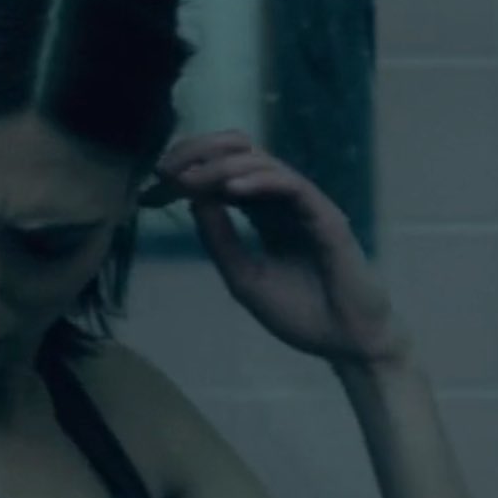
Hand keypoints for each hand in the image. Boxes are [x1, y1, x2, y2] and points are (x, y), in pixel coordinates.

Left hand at [139, 130, 412, 367]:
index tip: (151, 189)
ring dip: (220, 167)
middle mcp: (284, 202)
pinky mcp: (327, 217)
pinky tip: (230, 189)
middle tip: (163, 171)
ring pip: (262, 163)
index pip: (223, 175)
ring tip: (187, 179)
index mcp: (265, 214)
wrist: (346, 343)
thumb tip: (191, 201)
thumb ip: (219, 241)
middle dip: (198, 154)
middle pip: (240, 154)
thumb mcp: (244, 278)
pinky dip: (261, 182)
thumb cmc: (301, 314)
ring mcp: (307, 206)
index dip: (187, 174)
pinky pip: (292, 186)